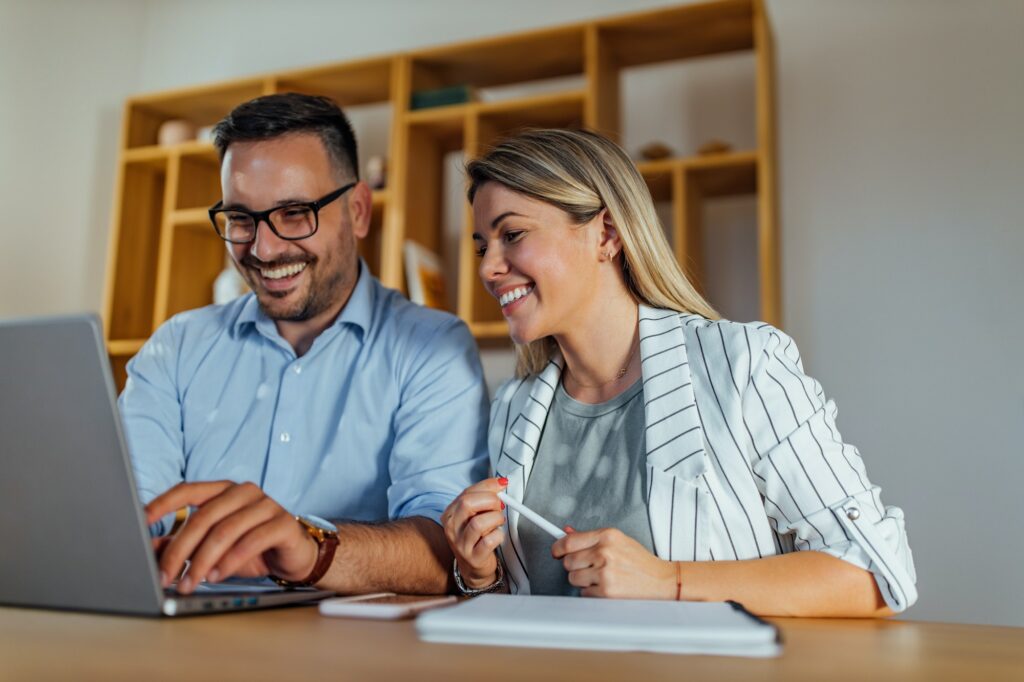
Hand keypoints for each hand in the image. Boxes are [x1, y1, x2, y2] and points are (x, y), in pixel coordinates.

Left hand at [145, 481, 316, 593]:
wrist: (294, 557)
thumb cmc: (250, 549)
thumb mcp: (211, 548)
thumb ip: (180, 545)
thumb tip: (146, 549)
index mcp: (223, 490)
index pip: (188, 490)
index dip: (163, 503)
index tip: (140, 520)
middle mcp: (244, 491)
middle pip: (204, 516)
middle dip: (180, 550)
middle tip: (165, 576)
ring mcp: (266, 504)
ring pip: (225, 530)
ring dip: (202, 561)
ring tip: (190, 582)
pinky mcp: (283, 523)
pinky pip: (251, 541)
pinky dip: (230, 561)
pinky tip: (217, 576)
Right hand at [441, 477, 507, 588]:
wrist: (474, 567)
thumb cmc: (477, 536)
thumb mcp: (475, 515)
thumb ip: (484, 497)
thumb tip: (501, 483)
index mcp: (450, 514)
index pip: (467, 493)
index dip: (487, 486)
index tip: (502, 485)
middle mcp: (451, 528)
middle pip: (468, 504)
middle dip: (490, 501)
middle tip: (500, 506)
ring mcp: (460, 544)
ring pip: (478, 523)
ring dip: (495, 519)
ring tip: (499, 522)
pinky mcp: (473, 558)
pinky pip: (489, 541)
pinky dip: (498, 535)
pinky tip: (497, 535)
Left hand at [552, 527, 675, 598]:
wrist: (661, 581)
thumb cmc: (639, 561)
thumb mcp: (618, 541)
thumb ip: (592, 538)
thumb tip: (566, 531)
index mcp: (607, 535)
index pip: (569, 541)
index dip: (557, 547)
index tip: (555, 551)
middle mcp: (604, 551)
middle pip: (568, 561)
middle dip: (574, 566)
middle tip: (589, 567)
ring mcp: (605, 571)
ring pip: (573, 578)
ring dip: (583, 580)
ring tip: (601, 577)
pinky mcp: (606, 590)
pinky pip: (583, 593)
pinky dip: (591, 592)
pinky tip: (606, 587)